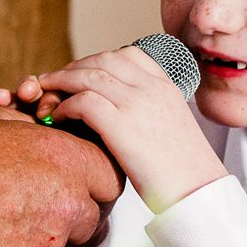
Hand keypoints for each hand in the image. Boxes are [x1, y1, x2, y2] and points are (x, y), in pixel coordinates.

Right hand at [0, 107, 123, 246]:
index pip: (111, 174)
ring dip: (47, 238)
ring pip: (66, 246)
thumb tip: (39, 126)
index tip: (77, 179)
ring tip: (3, 224)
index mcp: (66, 160)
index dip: (94, 177)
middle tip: (43, 204)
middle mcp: (69, 204)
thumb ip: (28, 128)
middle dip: (77, 211)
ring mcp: (51, 246)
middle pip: (97, 215)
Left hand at [3, 47, 227, 211]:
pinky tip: (57, 118)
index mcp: (166, 87)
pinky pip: (83, 102)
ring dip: (61, 82)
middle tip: (56, 80)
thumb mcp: (173, 128)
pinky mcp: (122, 125)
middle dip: (74, 67)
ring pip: (88, 75)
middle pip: (103, 59)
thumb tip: (129, 117)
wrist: (200, 191)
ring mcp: (137, 103)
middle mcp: (152, 88)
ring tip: (46, 93)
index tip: (83, 71)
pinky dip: (64, 106)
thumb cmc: (185, 171)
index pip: (129, 54)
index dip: (99, 59)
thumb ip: (151, 112)